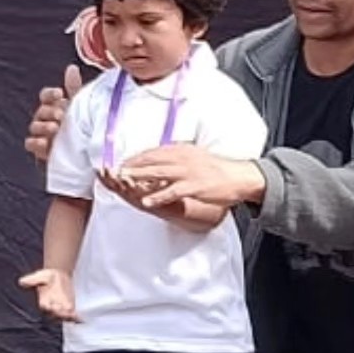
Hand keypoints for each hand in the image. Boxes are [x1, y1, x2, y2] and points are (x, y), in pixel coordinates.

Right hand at [19, 267, 78, 320]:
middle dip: (60, 313)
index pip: (45, 307)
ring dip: (68, 317)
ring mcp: (60, 309)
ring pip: (63, 316)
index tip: (53, 306)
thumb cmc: (47, 277)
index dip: (49, 307)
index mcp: (43, 301)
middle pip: (55, 313)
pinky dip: (76, 318)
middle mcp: (51, 307)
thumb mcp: (39, 276)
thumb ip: (32, 279)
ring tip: (74, 316)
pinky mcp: (69, 308)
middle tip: (67, 311)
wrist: (58, 275)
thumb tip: (22, 281)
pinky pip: (71, 315)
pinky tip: (81, 319)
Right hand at [24, 65, 81, 160]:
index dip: (50, 94)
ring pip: (35, 126)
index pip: (46, 96)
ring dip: (43, 126)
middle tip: (61, 115)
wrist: (83, 154)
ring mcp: (41, 134)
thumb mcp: (79, 107)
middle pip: (41, 110)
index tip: (60, 93)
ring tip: (55, 128)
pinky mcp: (40, 149)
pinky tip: (45, 143)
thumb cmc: (80, 126)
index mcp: (54, 106)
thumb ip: (73, 88)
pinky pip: (31, 143)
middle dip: (49, 111)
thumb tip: (71, 67)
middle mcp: (45, 118)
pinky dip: (36, 143)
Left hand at [117, 145, 263, 209]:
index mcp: (184, 150)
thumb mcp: (197, 157)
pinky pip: (172, 191)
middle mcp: (184, 158)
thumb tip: (162, 161)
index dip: (136, 157)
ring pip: (158, 173)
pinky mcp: (195, 186)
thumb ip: (179, 158)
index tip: (121, 163)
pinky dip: (158, 196)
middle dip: (132, 165)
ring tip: (123, 181)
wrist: (239, 177)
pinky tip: (146, 202)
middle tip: (113, 171)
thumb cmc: (218, 170)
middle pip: (152, 160)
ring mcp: (189, 172)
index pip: (154, 151)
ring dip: (139, 176)